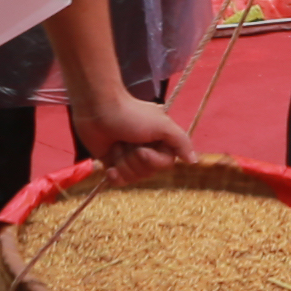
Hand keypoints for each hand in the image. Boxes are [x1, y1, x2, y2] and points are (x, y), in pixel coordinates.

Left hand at [68, 94, 192, 177]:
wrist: (97, 109)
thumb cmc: (131, 114)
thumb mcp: (162, 125)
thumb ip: (181, 142)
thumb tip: (194, 161)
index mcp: (160, 141)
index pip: (165, 164)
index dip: (153, 161)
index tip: (142, 149)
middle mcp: (146, 150)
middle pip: (149, 172)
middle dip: (136, 160)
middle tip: (127, 142)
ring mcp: (128, 157)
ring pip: (133, 177)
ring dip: (123, 162)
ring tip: (116, 145)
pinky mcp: (111, 163)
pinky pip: (119, 181)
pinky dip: (114, 176)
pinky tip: (109, 168)